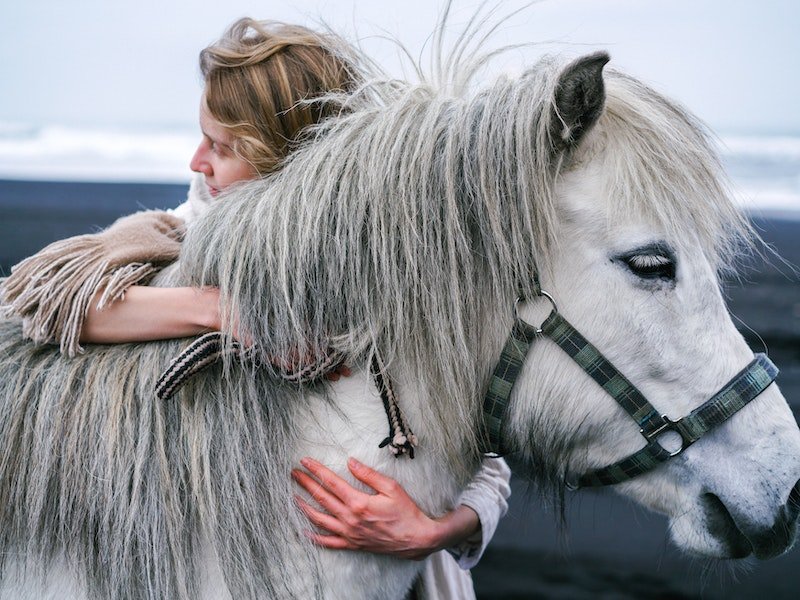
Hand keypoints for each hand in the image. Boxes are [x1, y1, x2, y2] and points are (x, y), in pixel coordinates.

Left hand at [291, 457, 479, 559]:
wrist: (416, 538)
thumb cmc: (406, 511)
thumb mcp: (391, 487)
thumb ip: (368, 475)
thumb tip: (350, 462)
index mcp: (359, 503)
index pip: (332, 482)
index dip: (317, 470)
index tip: (305, 461)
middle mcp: (350, 519)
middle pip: (322, 498)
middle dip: (306, 484)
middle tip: (294, 473)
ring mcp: (350, 533)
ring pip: (320, 520)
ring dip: (305, 507)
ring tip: (293, 497)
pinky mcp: (353, 544)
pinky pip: (328, 542)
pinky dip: (314, 537)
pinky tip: (304, 530)